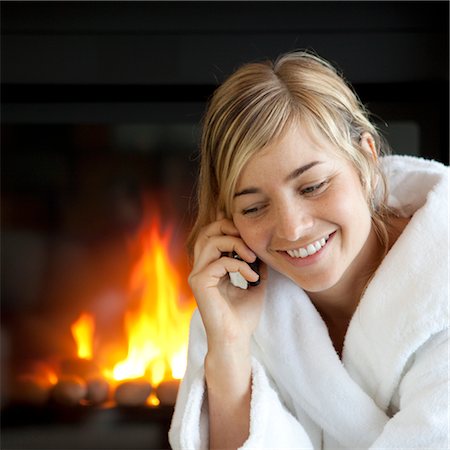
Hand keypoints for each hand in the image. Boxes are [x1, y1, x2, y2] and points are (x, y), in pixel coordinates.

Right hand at [188, 216, 265, 353]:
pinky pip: (221, 261)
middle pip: (207, 232)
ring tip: (252, 257)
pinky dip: (240, 265)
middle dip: (228, 227)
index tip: (251, 237)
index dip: (229, 229)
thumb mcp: (255, 285)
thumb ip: (256, 266)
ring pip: (211, 241)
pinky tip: (252, 278)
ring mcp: (197, 275)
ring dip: (236, 244)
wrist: (235, 340)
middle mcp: (200, 269)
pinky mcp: (200, 282)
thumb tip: (263, 250)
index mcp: (210, 268)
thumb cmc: (243, 317)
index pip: (213, 236)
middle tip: (249, 238)